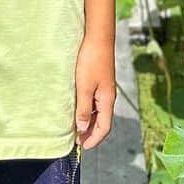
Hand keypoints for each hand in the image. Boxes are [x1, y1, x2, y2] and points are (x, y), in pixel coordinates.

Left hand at [74, 35, 115, 149]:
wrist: (97, 36)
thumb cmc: (91, 60)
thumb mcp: (84, 87)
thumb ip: (84, 109)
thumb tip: (83, 129)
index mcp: (107, 100)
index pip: (104, 128)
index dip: (94, 139)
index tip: (82, 147)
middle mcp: (108, 96)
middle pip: (102, 121)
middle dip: (91, 133)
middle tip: (77, 140)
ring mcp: (104, 87)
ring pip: (98, 111)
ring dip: (88, 121)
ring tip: (75, 126)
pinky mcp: (99, 79)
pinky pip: (95, 100)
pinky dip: (88, 108)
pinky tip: (78, 106)